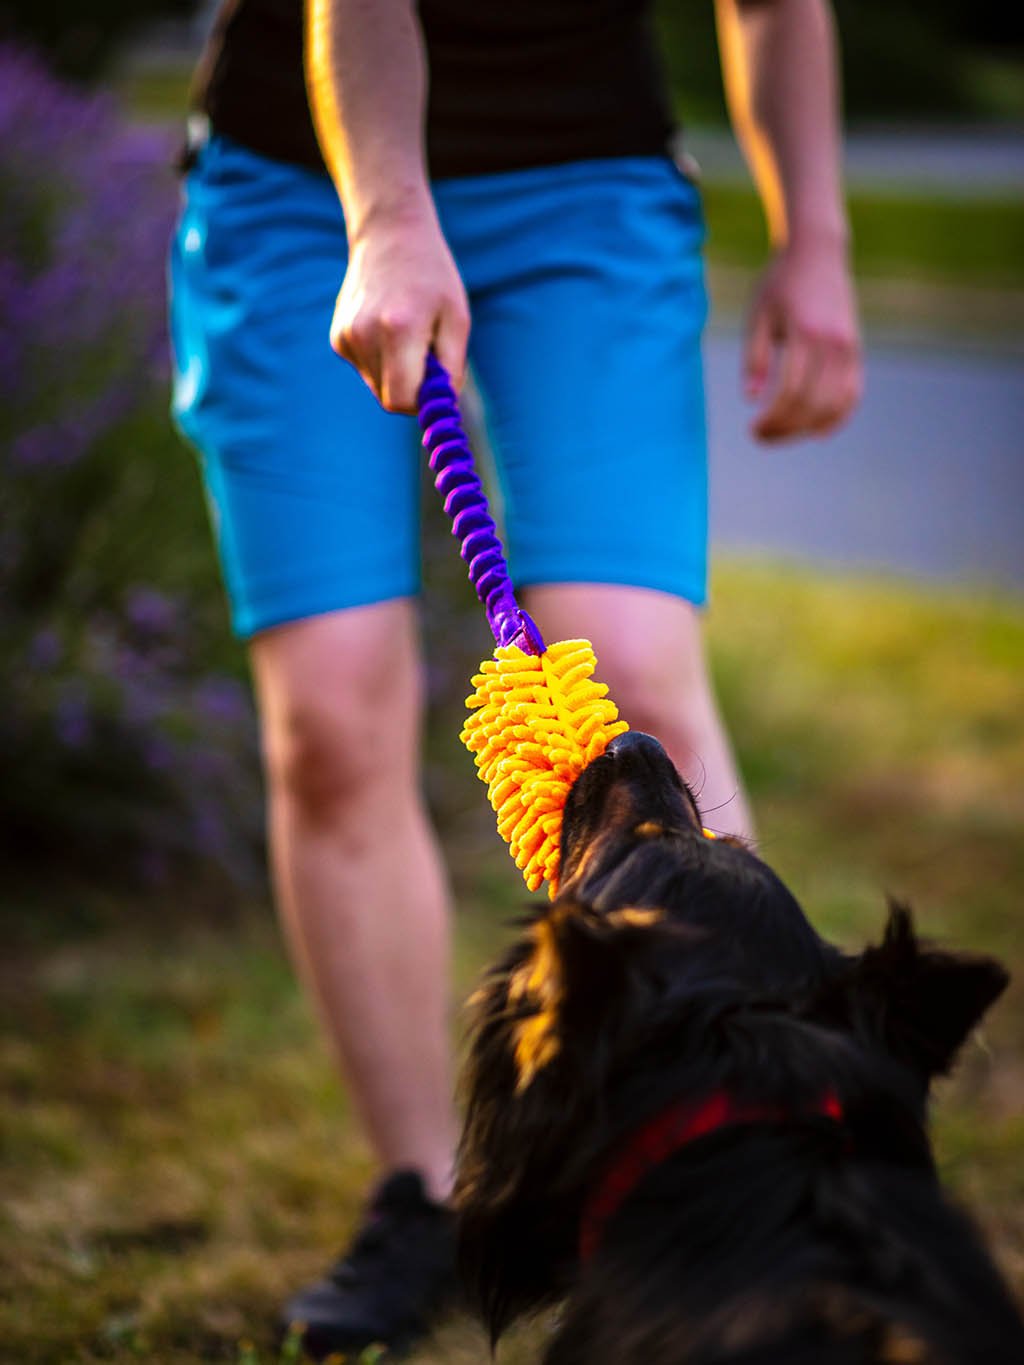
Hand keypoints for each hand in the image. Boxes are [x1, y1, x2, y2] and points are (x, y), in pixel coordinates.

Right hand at [330, 205, 469, 412]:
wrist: (389, 233)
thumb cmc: (432, 277)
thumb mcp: (457, 319)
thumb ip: (451, 368)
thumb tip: (441, 407)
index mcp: (398, 330)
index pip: (401, 401)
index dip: (422, 403)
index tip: (436, 387)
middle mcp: (364, 335)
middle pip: (388, 398)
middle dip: (411, 388)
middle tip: (427, 355)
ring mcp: (345, 336)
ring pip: (376, 385)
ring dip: (396, 372)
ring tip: (407, 332)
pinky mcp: (337, 337)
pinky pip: (366, 368)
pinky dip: (381, 359)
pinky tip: (387, 327)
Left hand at [743, 233, 861, 442]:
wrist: (818, 252)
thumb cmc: (780, 283)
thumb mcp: (759, 316)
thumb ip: (755, 358)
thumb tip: (752, 399)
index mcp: (805, 332)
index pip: (791, 392)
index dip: (772, 419)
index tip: (753, 429)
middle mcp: (833, 342)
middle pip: (813, 403)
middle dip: (785, 428)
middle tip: (760, 438)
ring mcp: (849, 346)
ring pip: (834, 404)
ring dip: (806, 428)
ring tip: (781, 435)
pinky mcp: (856, 349)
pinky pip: (853, 393)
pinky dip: (839, 417)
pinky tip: (818, 433)